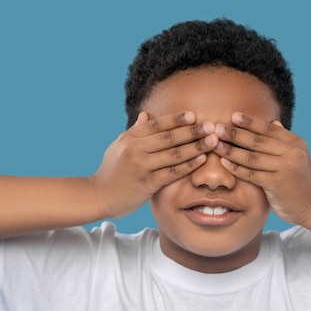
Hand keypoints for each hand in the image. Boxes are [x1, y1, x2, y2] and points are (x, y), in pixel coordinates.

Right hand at [90, 111, 216, 218]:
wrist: (98, 195)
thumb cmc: (111, 171)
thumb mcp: (119, 146)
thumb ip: (135, 131)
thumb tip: (146, 115)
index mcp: (130, 138)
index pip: (157, 125)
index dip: (176, 119)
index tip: (193, 115)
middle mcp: (135, 149)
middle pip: (169, 137)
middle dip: (192, 131)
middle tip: (211, 126)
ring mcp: (141, 166)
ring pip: (174, 154)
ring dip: (196, 146)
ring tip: (212, 141)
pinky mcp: (147, 183)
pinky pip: (172, 172)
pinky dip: (188, 165)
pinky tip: (201, 160)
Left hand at [214, 112, 310, 225]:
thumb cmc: (300, 181)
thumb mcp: (297, 157)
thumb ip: (284, 141)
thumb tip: (274, 121)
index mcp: (296, 143)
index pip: (269, 129)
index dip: (250, 122)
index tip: (233, 116)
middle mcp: (292, 152)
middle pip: (258, 141)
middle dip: (235, 133)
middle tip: (217, 128)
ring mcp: (285, 168)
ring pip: (252, 157)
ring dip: (231, 150)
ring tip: (215, 144)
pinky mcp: (277, 184)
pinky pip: (251, 174)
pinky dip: (236, 168)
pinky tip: (224, 162)